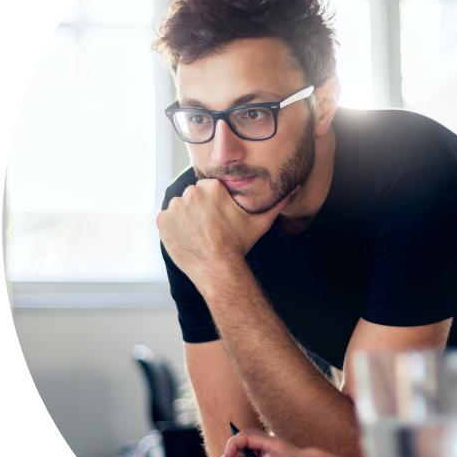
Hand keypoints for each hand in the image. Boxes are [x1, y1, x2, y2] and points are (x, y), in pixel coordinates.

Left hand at [156, 179, 294, 282]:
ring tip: (199, 234)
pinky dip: (175, 228)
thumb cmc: (239, 244)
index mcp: (212, 187)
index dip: (215, 203)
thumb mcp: (260, 221)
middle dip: (200, 208)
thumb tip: (294, 188)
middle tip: (210, 227)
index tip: (219, 217)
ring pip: (180, 207)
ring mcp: (174, 207)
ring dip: (187, 217)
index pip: (209, 188)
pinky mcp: (163, 221)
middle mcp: (191, 192)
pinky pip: (167, 220)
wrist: (217, 269)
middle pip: (193, 196)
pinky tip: (188, 238)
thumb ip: (276, 203)